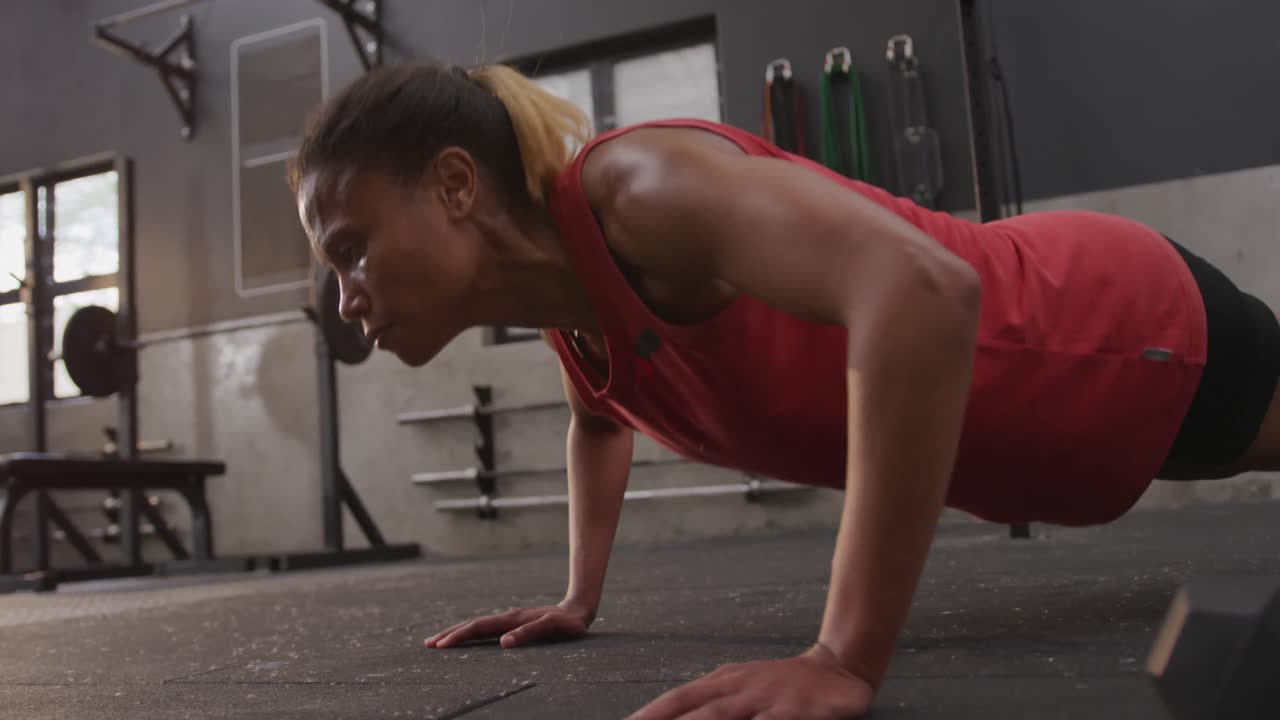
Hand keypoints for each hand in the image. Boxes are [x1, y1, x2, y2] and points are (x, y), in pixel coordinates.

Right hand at [424, 600, 592, 649]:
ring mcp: (509, 620)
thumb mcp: (552, 628)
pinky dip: (471, 634)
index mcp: (511, 620)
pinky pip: (486, 629)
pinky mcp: (514, 624)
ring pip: (477, 627)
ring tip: (440, 641)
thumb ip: (529, 634)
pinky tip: (468, 639)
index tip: (440, 646)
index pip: (478, 628)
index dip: (458, 637)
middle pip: (472, 625)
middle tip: (427, 644)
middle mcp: (506, 618)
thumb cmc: (567, 623)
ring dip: (457, 633)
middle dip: (449, 634)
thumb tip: (503, 643)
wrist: (578, 609)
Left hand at [626, 644, 874, 719]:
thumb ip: (711, 704)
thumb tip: (676, 716)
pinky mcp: (794, 711)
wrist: (838, 666)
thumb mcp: (742, 687)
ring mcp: (766, 698)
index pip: (678, 699)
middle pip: (694, 710)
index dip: (651, 714)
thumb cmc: (782, 684)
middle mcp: (739, 688)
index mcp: (723, 682)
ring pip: (722, 716)